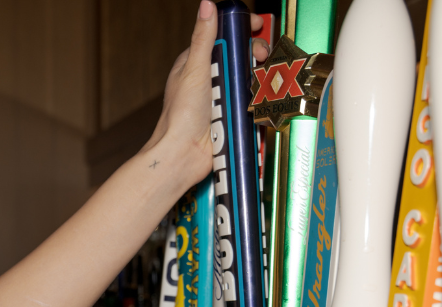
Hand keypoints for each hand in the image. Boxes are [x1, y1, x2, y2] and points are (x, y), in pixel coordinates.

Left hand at [144, 2, 270, 182]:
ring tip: (259, 79)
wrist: (184, 156)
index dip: (240, 29)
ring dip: (256, 78)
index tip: (255, 26)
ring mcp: (221, 97)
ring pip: (248, 78)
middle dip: (253, 54)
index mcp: (195, 63)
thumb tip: (207, 7)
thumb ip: (203, 38)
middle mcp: (209, 79)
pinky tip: (259, 99)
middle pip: (239, 56)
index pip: (222, 36)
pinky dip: (256, 100)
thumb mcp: (194, 69)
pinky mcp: (232, 115)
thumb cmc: (181, 117)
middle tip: (260, 56)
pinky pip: (251, 102)